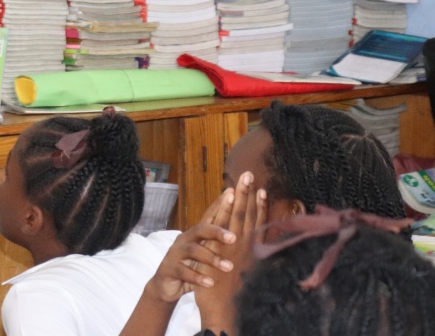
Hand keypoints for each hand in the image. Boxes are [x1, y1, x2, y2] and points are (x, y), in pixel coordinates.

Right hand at [143, 188, 237, 303]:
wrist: (166, 284)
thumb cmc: (191, 266)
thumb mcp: (205, 252)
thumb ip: (218, 242)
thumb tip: (245, 232)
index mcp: (196, 234)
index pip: (209, 216)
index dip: (220, 205)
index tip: (233, 195)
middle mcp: (185, 239)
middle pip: (200, 230)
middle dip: (217, 232)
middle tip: (234, 238)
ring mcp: (175, 253)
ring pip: (193, 250)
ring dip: (211, 258)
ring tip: (228, 267)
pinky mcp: (169, 268)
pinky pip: (184, 272)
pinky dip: (198, 277)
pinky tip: (210, 283)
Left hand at [195, 171, 267, 334]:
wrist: (227, 314)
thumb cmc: (236, 297)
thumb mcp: (249, 275)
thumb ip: (253, 260)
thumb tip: (262, 250)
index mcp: (253, 252)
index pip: (257, 223)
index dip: (258, 206)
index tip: (260, 189)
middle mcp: (247, 248)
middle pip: (249, 215)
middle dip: (249, 194)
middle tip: (249, 173)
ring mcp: (236, 249)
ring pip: (240, 217)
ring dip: (241, 197)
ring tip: (244, 180)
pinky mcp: (224, 252)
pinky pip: (226, 226)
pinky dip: (229, 211)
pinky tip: (229, 199)